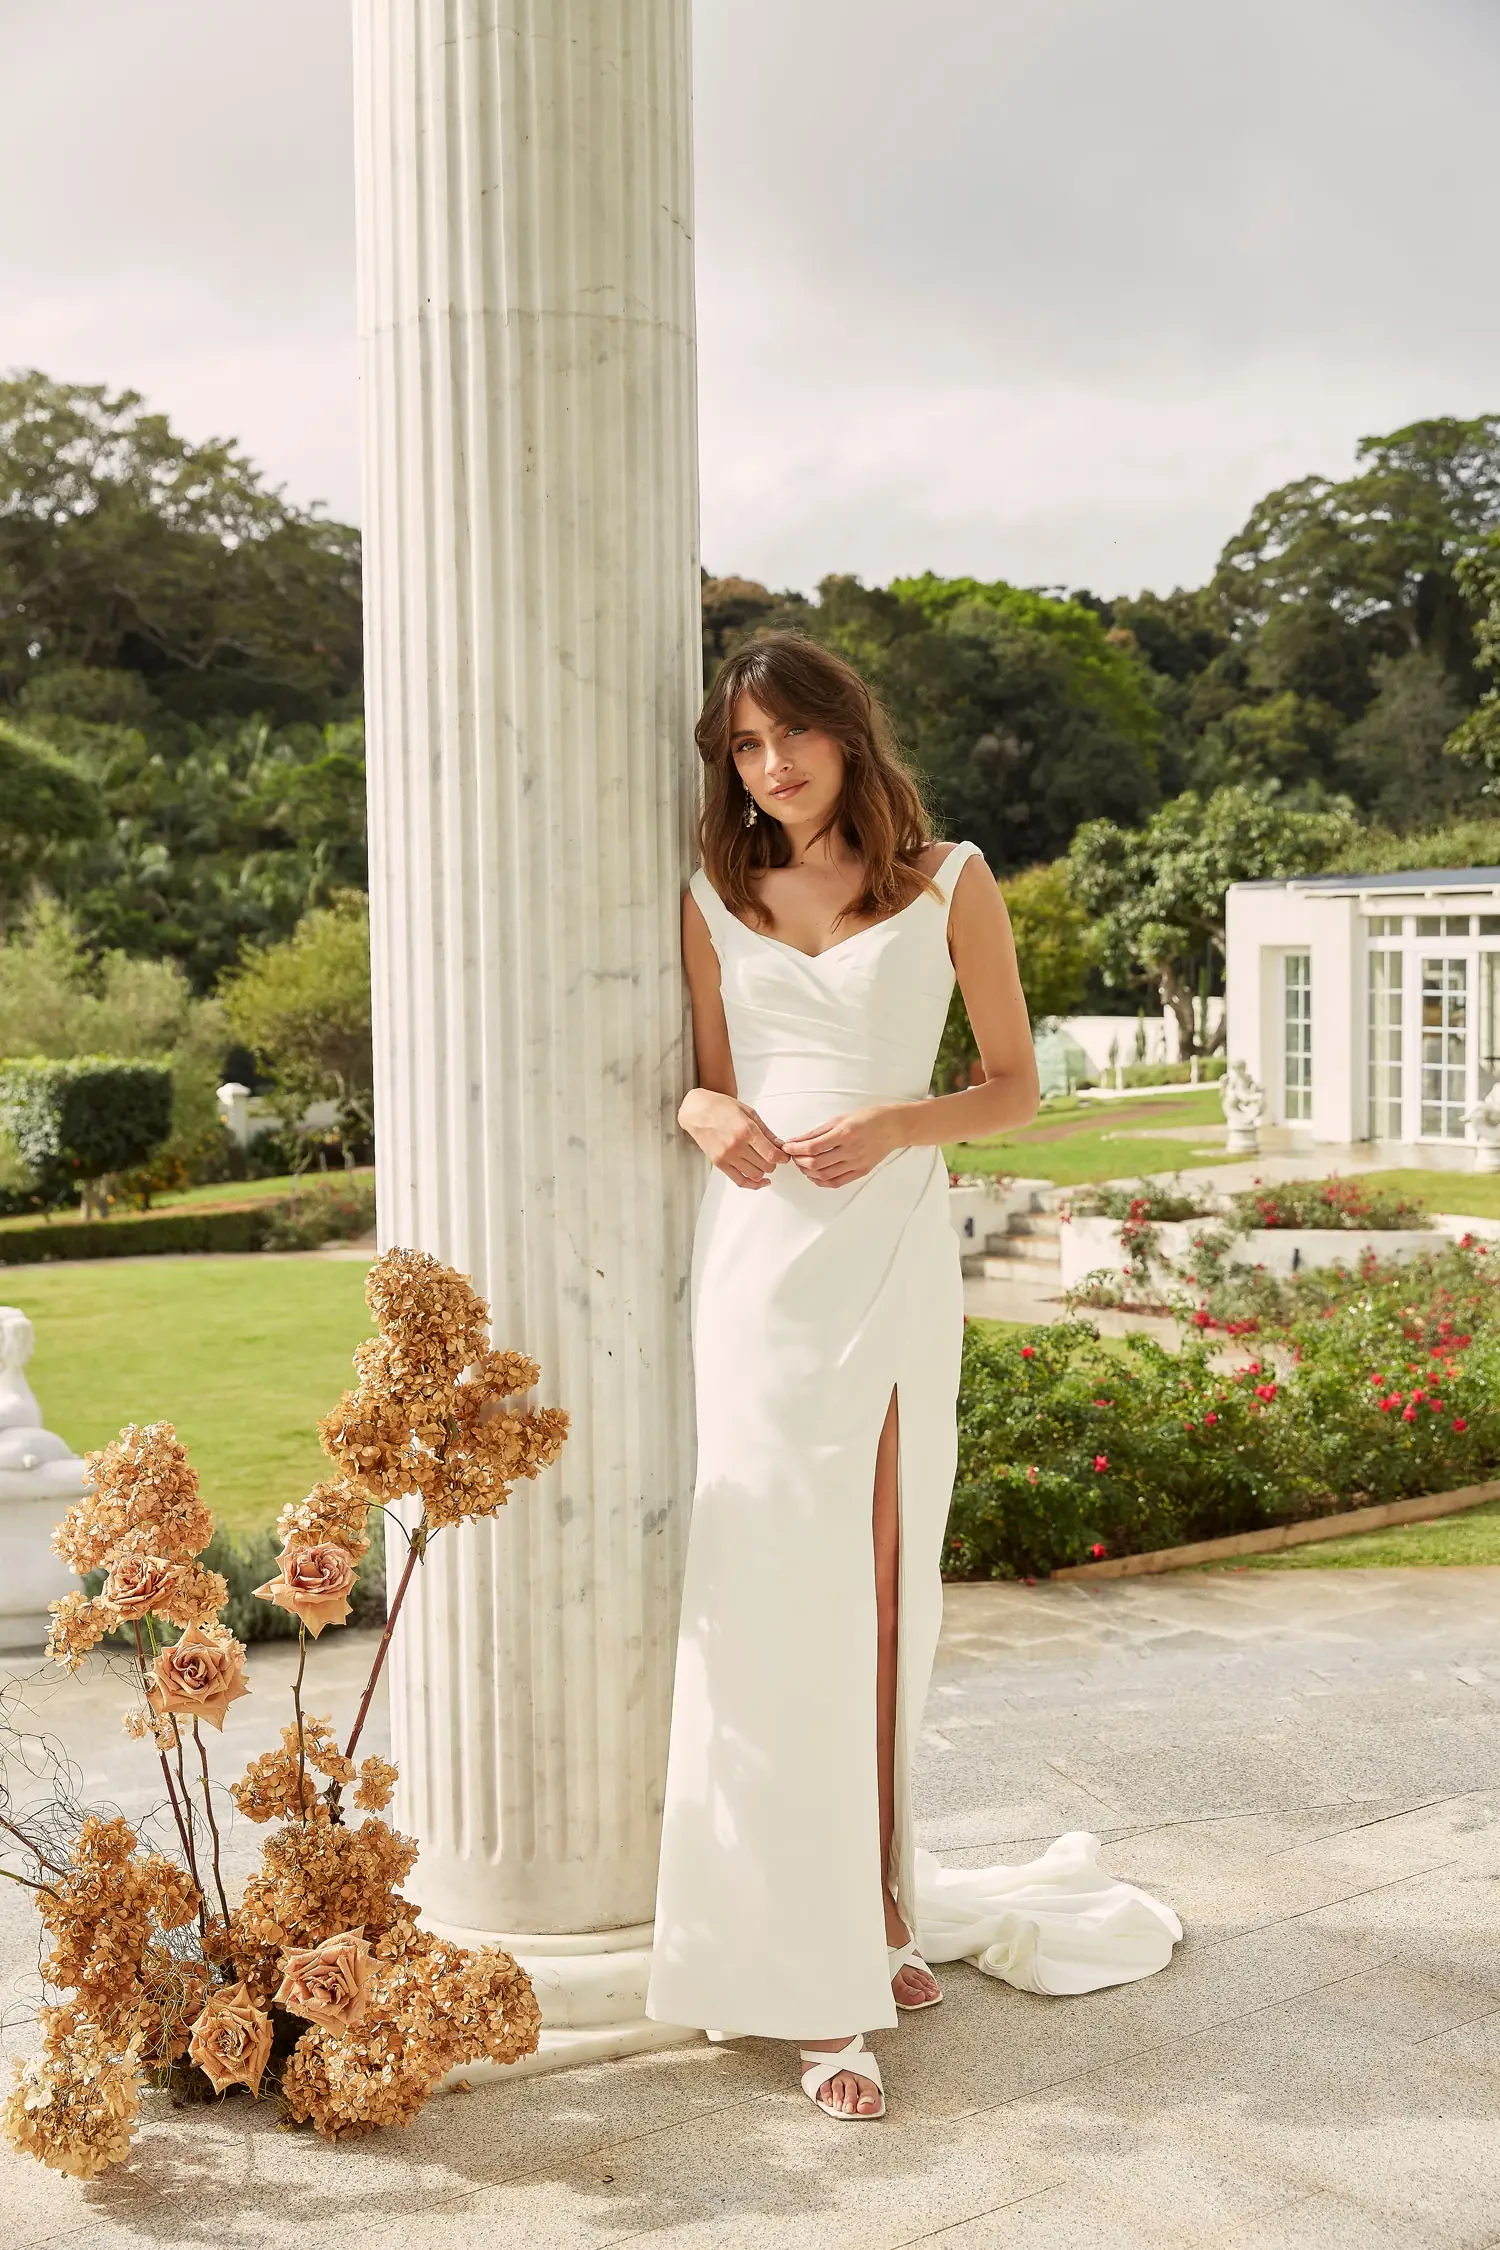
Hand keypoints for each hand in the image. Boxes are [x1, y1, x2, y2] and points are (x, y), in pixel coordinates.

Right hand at [679, 1089, 788, 1188]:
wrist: (698, 1111)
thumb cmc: (721, 1107)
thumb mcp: (749, 1113)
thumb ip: (766, 1131)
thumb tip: (780, 1145)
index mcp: (747, 1130)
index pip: (772, 1154)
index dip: (782, 1158)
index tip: (785, 1157)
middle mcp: (737, 1145)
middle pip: (766, 1166)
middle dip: (773, 1162)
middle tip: (773, 1156)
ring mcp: (727, 1156)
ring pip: (755, 1175)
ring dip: (763, 1171)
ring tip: (763, 1162)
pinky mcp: (719, 1163)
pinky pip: (740, 1181)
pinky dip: (753, 1184)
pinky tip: (760, 1181)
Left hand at [781, 1104, 906, 1187]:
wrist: (894, 1127)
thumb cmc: (868, 1118)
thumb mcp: (841, 1118)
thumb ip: (818, 1131)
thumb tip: (797, 1140)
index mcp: (845, 1133)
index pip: (813, 1147)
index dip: (796, 1149)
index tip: (787, 1147)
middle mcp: (851, 1150)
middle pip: (816, 1163)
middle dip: (799, 1161)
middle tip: (793, 1156)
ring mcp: (857, 1163)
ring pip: (824, 1175)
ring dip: (808, 1172)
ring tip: (803, 1165)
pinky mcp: (861, 1171)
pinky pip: (837, 1182)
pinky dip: (822, 1181)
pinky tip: (815, 1175)